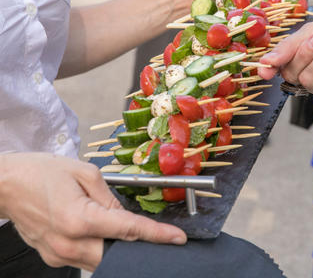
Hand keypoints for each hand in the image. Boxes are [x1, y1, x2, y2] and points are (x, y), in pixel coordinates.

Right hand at [0, 153, 185, 270]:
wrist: (8, 184)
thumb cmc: (43, 172)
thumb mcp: (84, 172)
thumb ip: (110, 196)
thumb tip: (124, 213)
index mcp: (79, 218)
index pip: (128, 229)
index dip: (157, 235)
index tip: (177, 238)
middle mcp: (69, 243)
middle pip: (116, 252)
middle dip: (137, 243)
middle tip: (151, 230)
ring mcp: (59, 254)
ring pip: (101, 259)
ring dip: (116, 244)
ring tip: (114, 221)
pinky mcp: (53, 257)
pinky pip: (85, 257)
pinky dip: (98, 244)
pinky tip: (95, 226)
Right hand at [258, 3, 312, 106]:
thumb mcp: (309, 32)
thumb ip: (287, 48)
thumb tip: (265, 63)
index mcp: (299, 59)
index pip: (278, 68)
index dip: (269, 69)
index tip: (264, 69)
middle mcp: (309, 75)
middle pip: (291, 74)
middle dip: (305, 53)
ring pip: (307, 80)